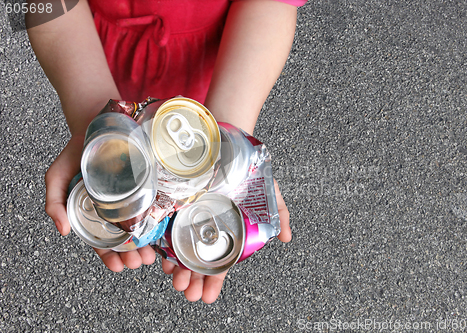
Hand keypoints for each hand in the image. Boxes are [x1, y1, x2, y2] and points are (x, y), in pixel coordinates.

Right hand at [45, 135, 155, 270]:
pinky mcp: (147, 186)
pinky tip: (163, 232)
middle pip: (125, 238)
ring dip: (147, 244)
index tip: (118, 266)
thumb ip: (54, 202)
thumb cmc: (76, 153)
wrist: (97, 125)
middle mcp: (115, 208)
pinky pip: (155, 206)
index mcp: (94, 212)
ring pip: (142, 227)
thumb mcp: (57, 176)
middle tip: (138, 261)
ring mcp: (133, 198)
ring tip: (151, 254)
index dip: (109, 256)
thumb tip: (62, 230)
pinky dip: (159, 221)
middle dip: (131, 254)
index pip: (101, 241)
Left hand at [161, 179, 290, 302]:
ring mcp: (189, 216)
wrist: (230, 144)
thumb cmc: (249, 169)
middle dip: (191, 280)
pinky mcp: (175, 203)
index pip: (219, 261)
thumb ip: (279, 215)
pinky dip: (161, 245)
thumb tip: (287, 238)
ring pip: (179, 248)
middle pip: (196, 260)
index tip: (207, 296)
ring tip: (175, 280)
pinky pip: (165, 227)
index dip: (213, 281)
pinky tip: (160, 258)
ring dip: (176, 268)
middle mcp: (207, 226)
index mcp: (226, 231)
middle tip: (188, 292)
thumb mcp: (270, 193)